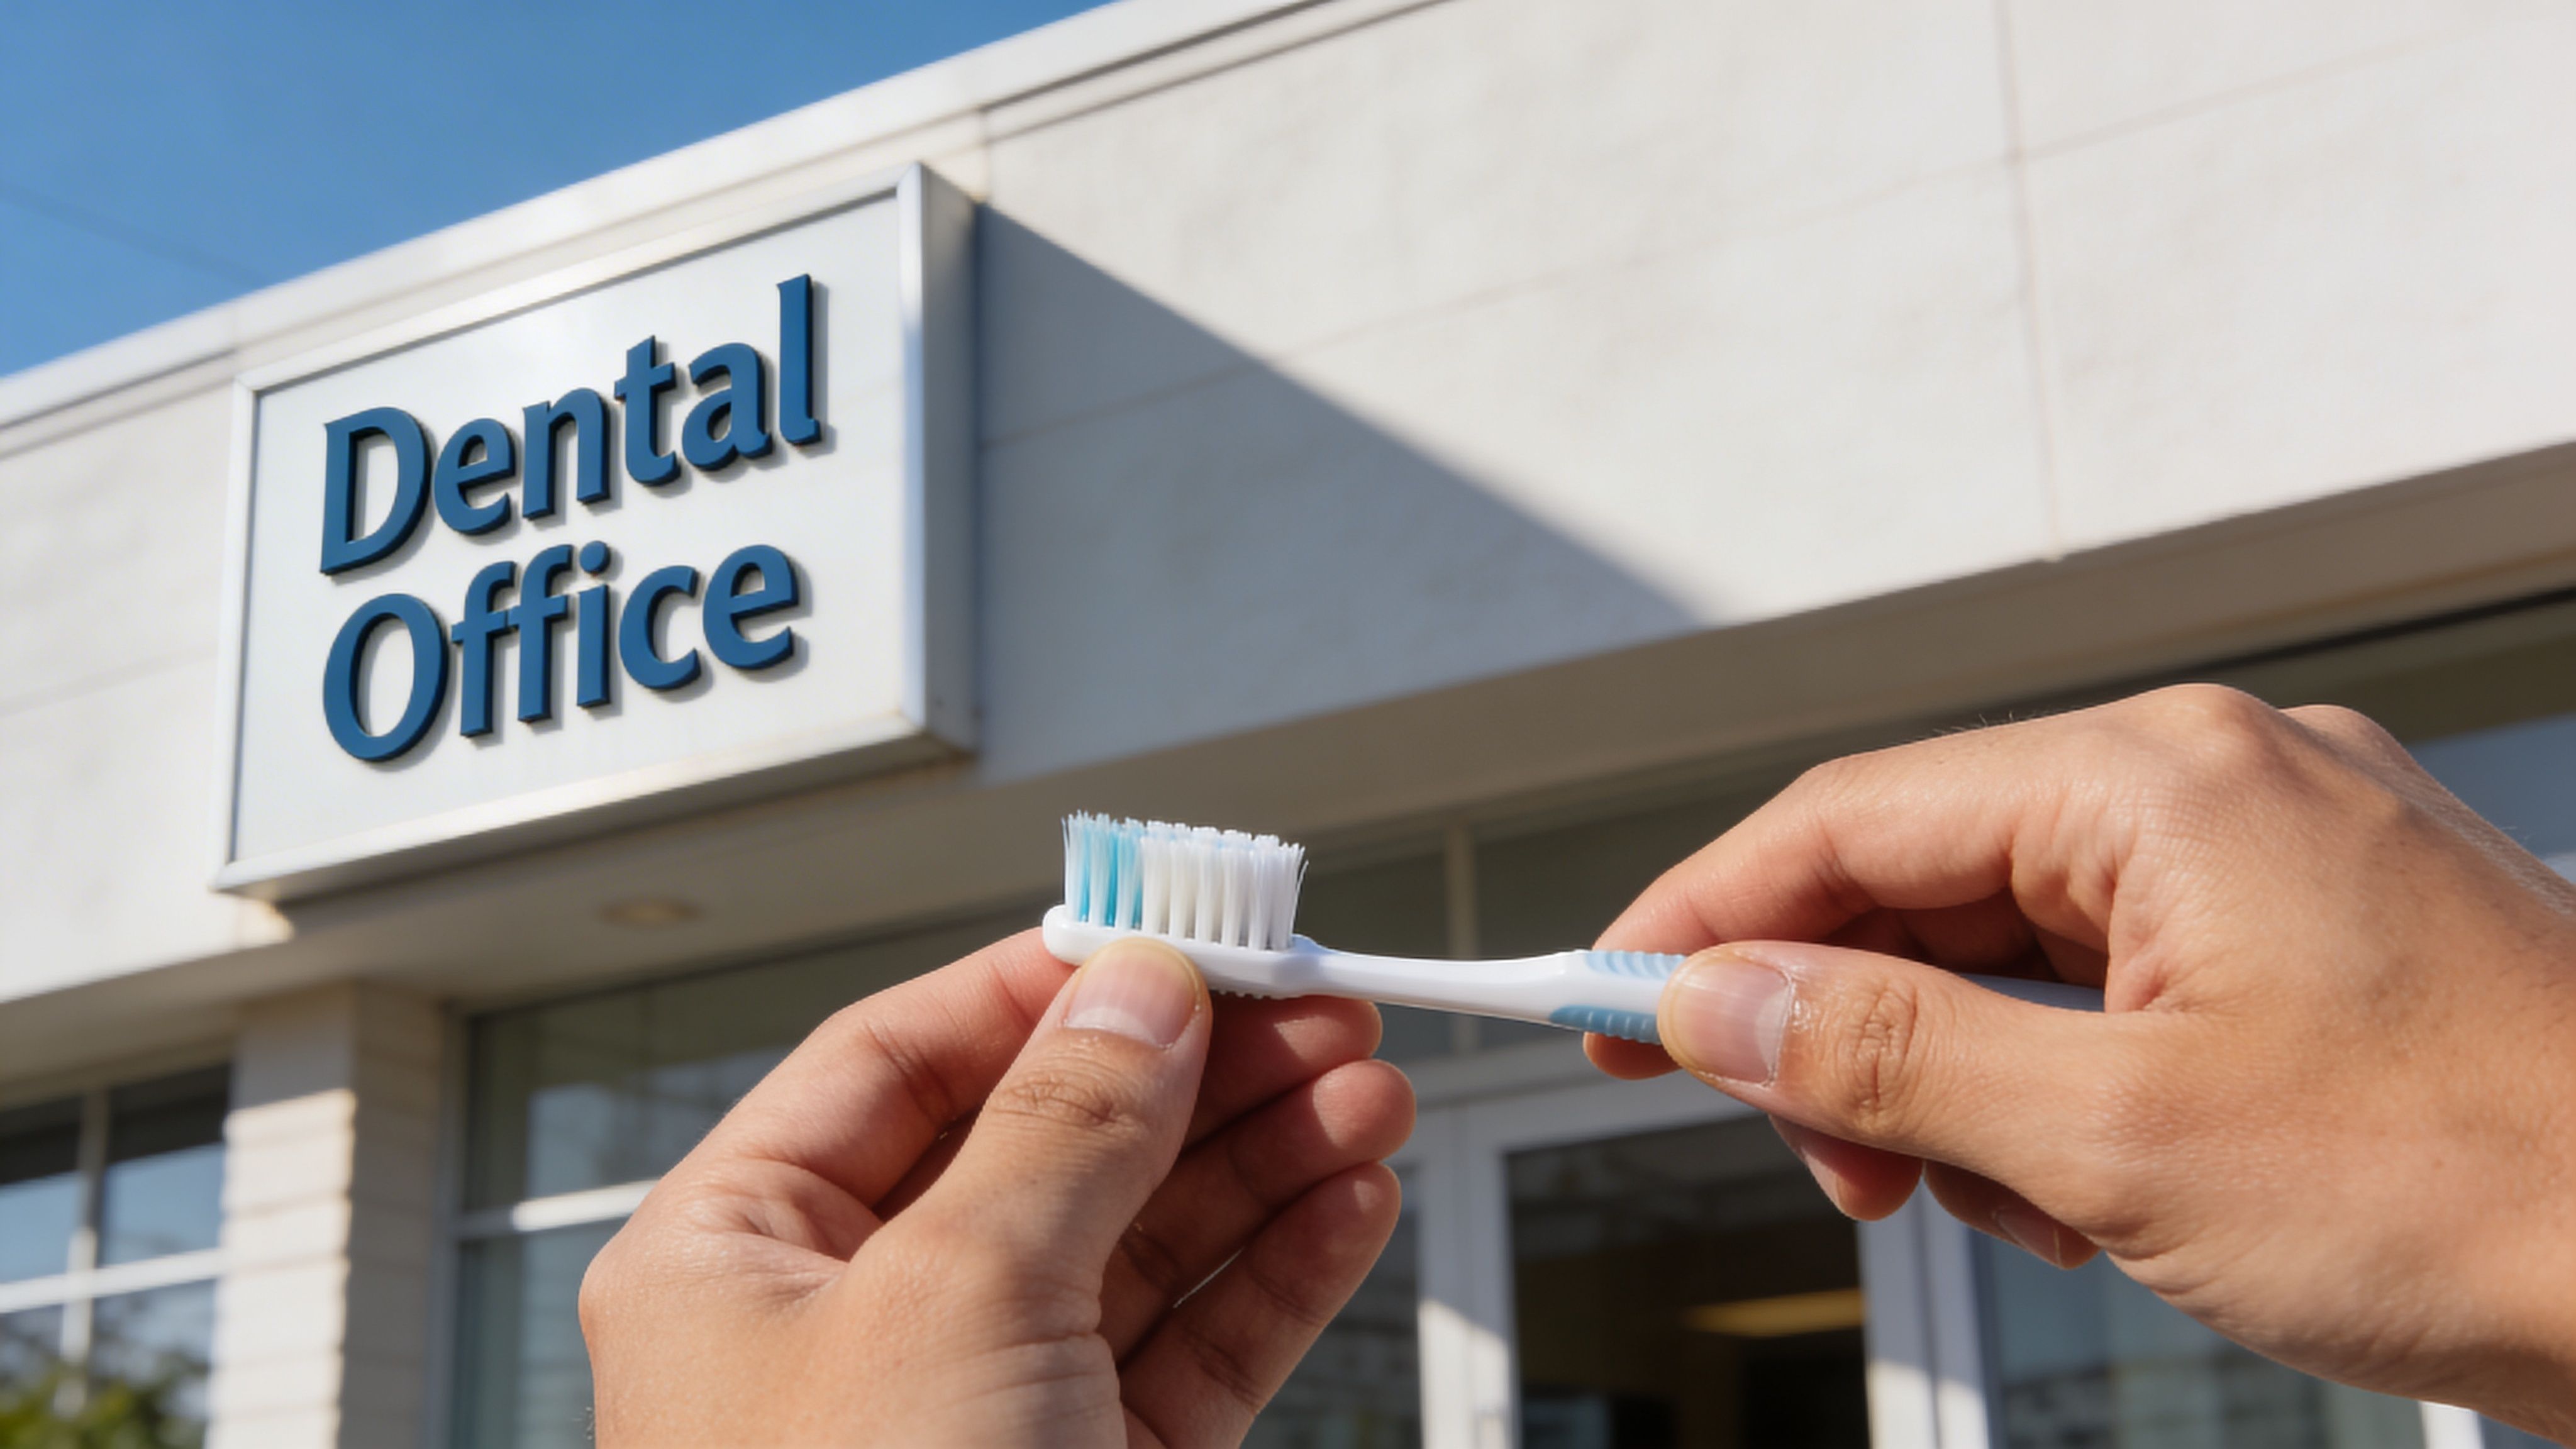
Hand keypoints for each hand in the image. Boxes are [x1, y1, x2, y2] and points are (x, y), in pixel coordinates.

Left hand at [580, 930, 1414, 1446]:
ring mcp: (982, 1412)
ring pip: (1137, 1242)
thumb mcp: (952, 1299)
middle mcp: (855, 1326)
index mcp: (738, 1258)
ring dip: (1258, 1158)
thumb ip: (1060, 1126)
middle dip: (1189, 1069)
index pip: (896, 1060)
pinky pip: (1192, 1348)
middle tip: (1313, 1002)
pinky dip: (1277, 1269)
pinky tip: (1348, 1195)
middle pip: (1043, 1141)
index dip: (1043, 985)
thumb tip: (1135, 985)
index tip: (1173, 933)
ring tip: (1364, 1082)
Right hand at [1585, 685, 2575, 1438]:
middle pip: (1932, 878)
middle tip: (1839, 1172)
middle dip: (1855, 1033)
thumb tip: (1717, 1001)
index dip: (1704, 920)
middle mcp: (2219, 781)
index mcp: (2162, 777)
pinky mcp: (2321, 941)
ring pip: (2024, 947)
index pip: (1849, 817)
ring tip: (2016, 1207)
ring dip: (1969, 1083)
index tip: (1601, 1005)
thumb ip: (1887, 1054)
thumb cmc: (2488, 1194)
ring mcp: (2281, 858)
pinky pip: (2122, 990)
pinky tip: (2106, 1195)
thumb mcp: (2119, 1144)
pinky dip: (2070, 1093)